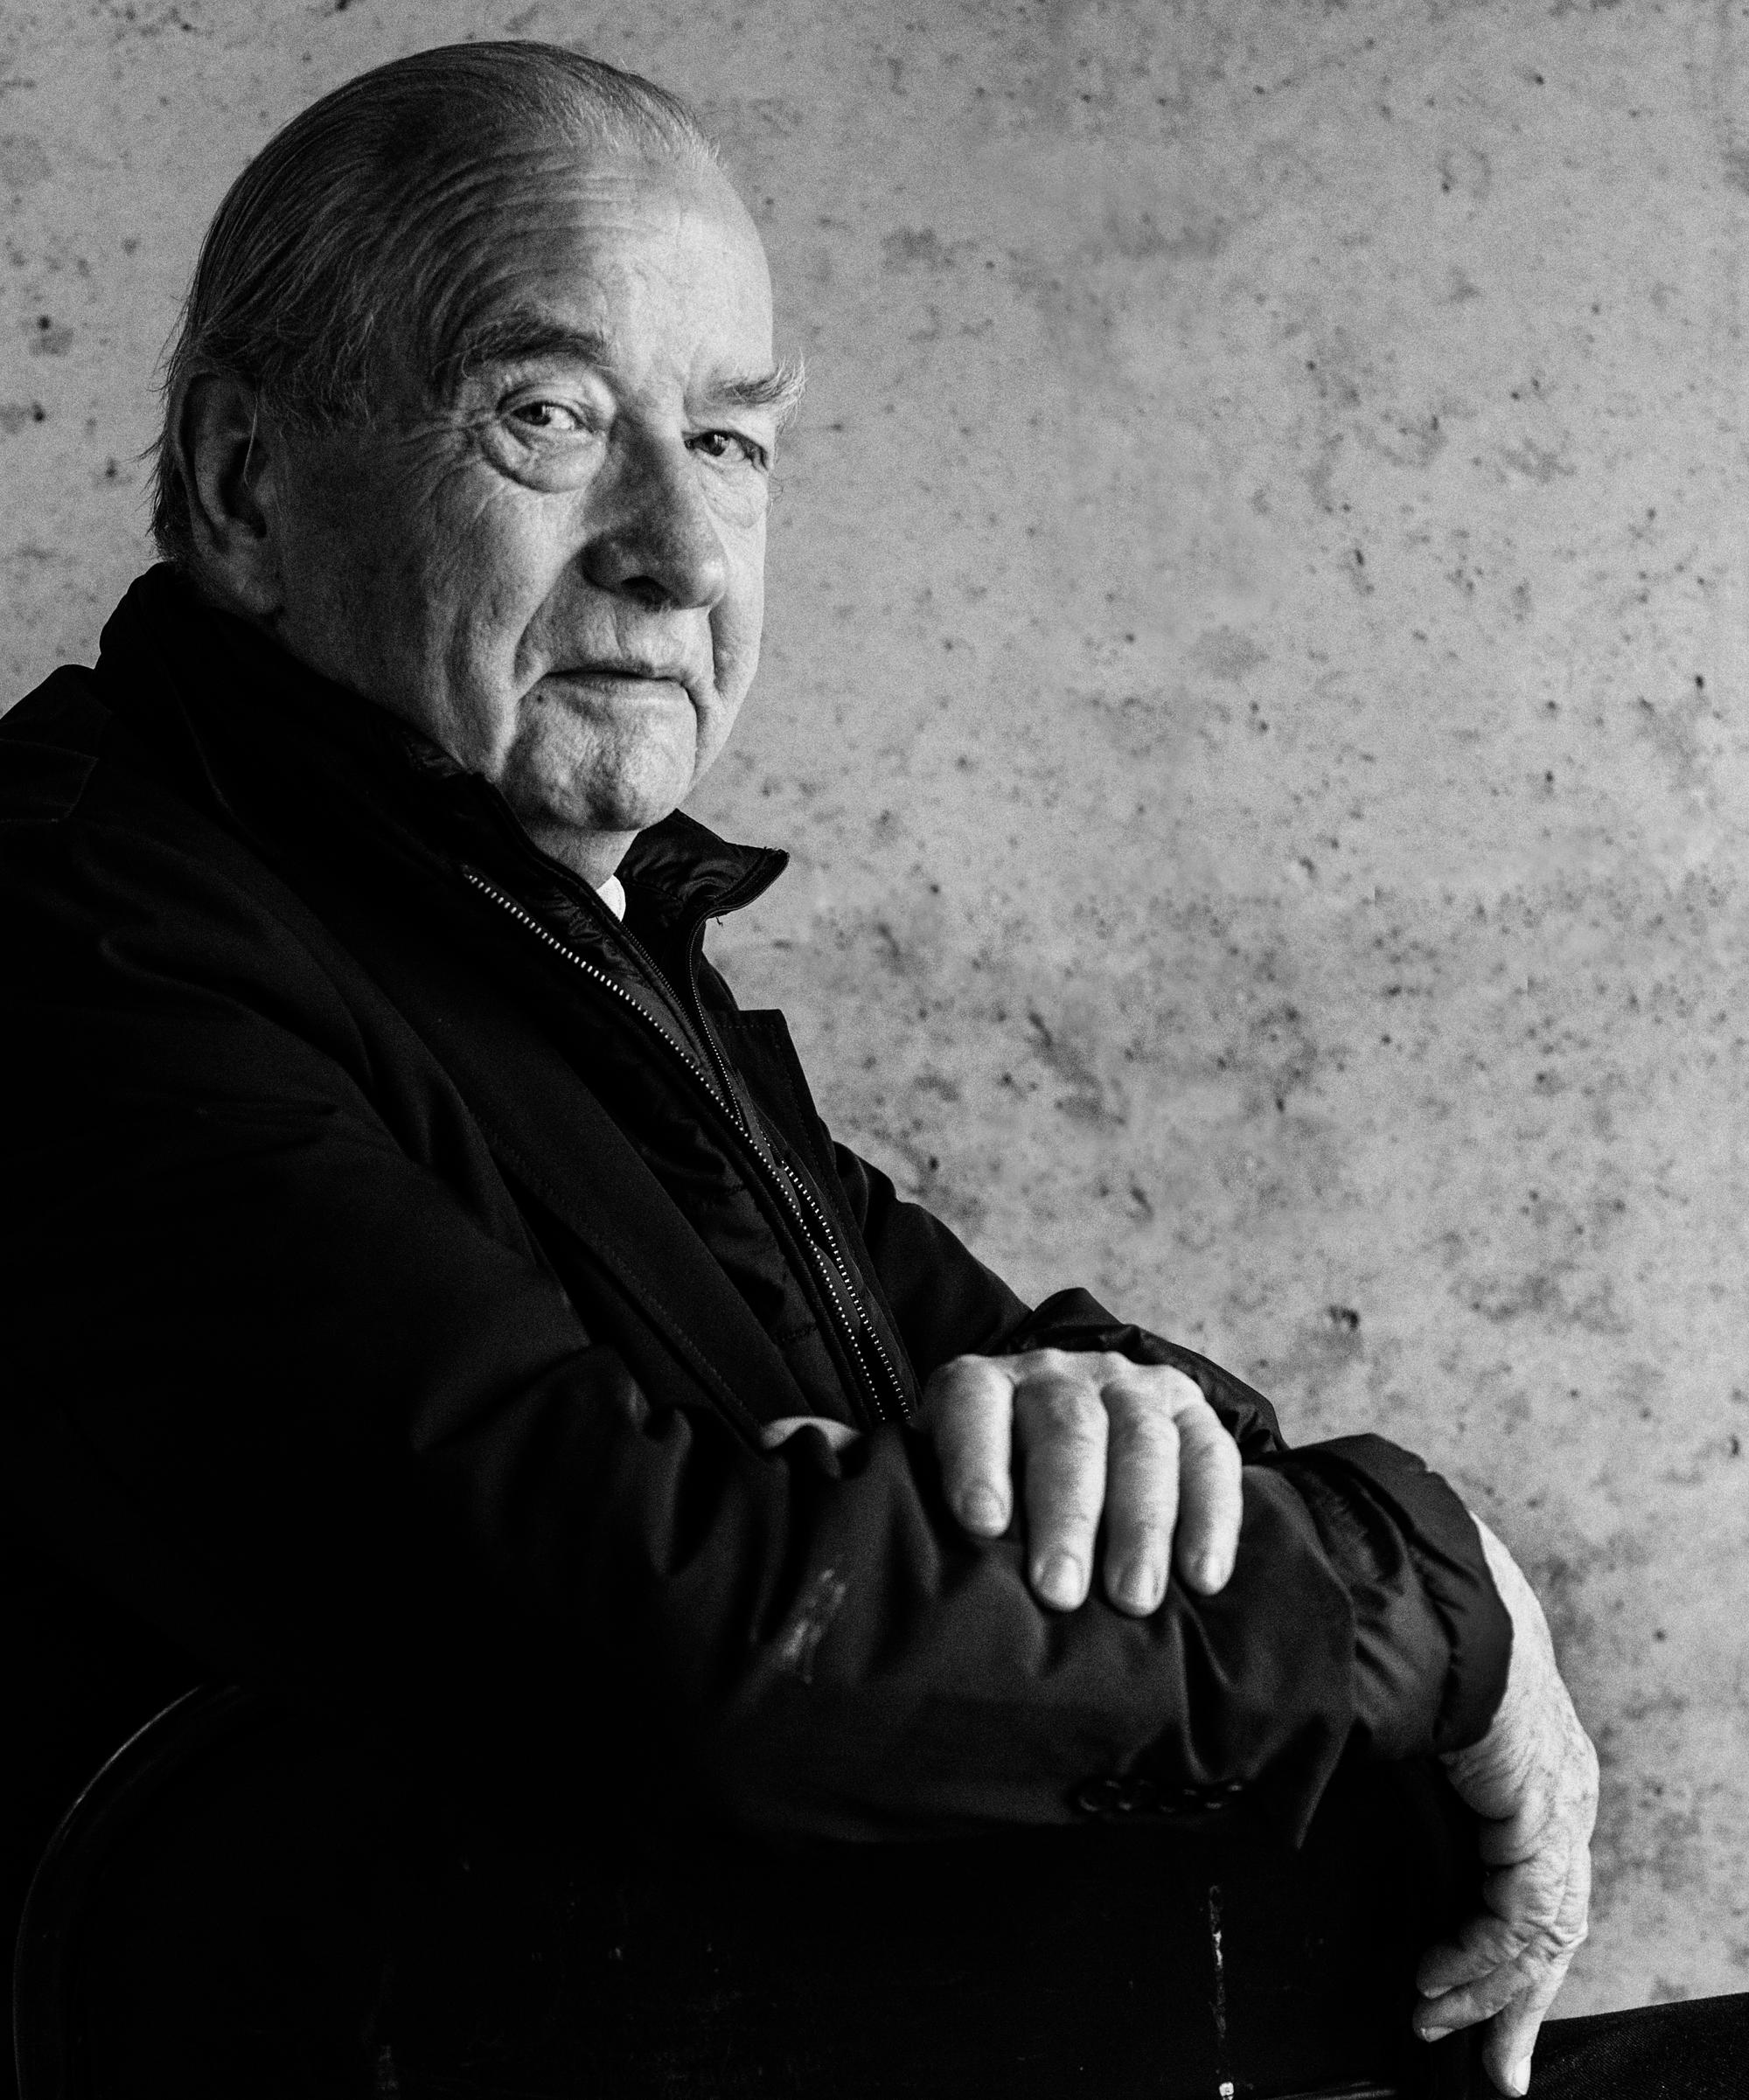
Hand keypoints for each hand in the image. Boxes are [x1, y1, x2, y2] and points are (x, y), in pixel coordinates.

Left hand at [920, 1348, 1242, 1613]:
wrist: (1064, 1434)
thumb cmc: (989, 1486)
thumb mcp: (936, 1476)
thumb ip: (905, 1486)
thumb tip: (849, 1492)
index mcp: (983, 1385)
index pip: (974, 1401)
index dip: (976, 1457)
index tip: (983, 1523)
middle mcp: (1058, 1375)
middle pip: (1068, 1429)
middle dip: (1067, 1512)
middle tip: (1060, 1592)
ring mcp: (1130, 1388)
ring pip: (1142, 1442)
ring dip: (1141, 1524)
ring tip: (1132, 1598)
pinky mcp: (1189, 1413)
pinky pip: (1211, 1458)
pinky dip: (1212, 1518)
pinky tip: (1203, 1576)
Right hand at [1415, 1516, 1598, 2095]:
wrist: (1423, 1591)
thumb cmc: (1402, 1631)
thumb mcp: (1404, 1714)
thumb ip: (1398, 1764)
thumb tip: (1334, 1798)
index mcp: (1531, 1762)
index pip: (1535, 1876)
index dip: (1502, 1946)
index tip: (1453, 1992)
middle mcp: (1559, 1790)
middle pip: (1549, 1919)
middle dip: (1510, 1996)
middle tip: (1486, 2061)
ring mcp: (1557, 1804)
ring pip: (1540, 1929)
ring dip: (1487, 1988)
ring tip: (1435, 2018)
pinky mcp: (1540, 1815)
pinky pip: (1521, 1916)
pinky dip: (1481, 1958)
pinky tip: (1439, 1979)